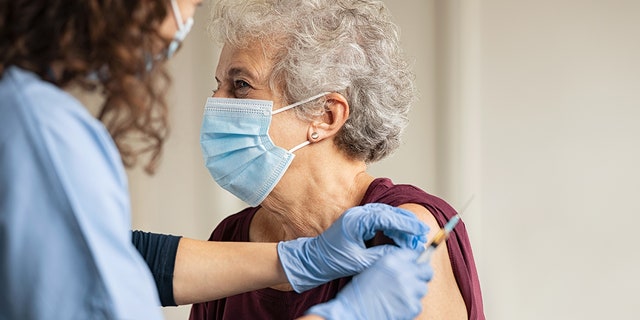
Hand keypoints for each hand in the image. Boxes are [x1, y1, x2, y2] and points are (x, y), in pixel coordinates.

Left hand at [277, 203, 428, 291]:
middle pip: (389, 213)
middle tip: (422, 233)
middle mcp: (357, 214)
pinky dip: (392, 227)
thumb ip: (382, 255)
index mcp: (356, 220)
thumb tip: (403, 252)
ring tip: (414, 236)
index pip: (387, 217)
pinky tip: (400, 236)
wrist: (314, 260)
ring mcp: (357, 216)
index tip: (420, 230)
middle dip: (407, 223)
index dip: (406, 224)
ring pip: (386, 215)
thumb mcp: (360, 261)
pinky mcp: (358, 222)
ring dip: (400, 225)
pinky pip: (380, 220)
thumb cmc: (332, 260)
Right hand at [306, 249, 432, 319]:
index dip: (415, 260)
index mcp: (391, 260)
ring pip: (423, 288)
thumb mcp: (373, 270)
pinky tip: (397, 306)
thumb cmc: (358, 294)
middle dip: (422, 275)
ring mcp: (409, 289)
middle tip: (415, 280)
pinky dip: (410, 306)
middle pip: (426, 270)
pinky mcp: (412, 306)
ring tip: (399, 296)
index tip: (415, 265)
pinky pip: (418, 304)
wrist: (353, 312)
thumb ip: (392, 266)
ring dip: (414, 292)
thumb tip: (409, 266)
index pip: (414, 254)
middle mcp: (403, 272)